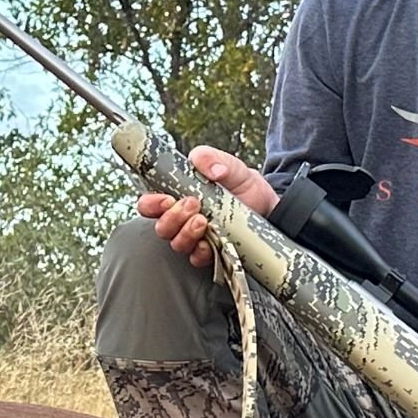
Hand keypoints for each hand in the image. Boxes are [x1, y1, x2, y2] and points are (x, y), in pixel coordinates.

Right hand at [136, 146, 278, 273]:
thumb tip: (209, 167)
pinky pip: (197, 259)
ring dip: (186, 233)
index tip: (165, 199)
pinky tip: (210, 242)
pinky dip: (201, 251)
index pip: (149, 205)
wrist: (267, 204)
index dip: (150, 204)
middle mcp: (182, 220)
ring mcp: (195, 238)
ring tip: (203, 220)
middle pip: (161, 228)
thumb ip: (212, 158)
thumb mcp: (229, 165)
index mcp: (177, 196)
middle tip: (192, 203)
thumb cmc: (241, 184)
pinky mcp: (211, 252)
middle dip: (173, 217)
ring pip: (177, 244)